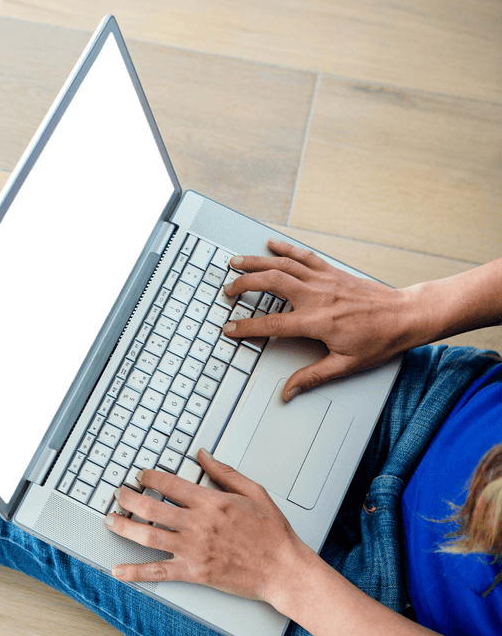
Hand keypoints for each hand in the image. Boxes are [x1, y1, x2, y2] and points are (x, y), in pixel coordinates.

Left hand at [104, 449, 314, 604]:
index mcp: (211, 502)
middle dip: (128, 498)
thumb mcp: (253, 492)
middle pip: (151, 507)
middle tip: (117, 494)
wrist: (284, 569)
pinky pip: (159, 571)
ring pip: (148, 536)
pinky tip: (118, 570)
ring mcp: (193, 549)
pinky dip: (135, 572)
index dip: (149, 476)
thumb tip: (202, 454)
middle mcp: (197, 524)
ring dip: (124, 527)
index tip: (140, 474)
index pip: (169, 484)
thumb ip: (224, 472)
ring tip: (109, 520)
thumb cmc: (272, 532)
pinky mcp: (194, 573)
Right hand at [222, 238, 414, 400]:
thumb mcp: (346, 365)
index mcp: (317, 321)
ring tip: (236, 262)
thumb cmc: (380, 340)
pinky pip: (304, 256)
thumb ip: (312, 377)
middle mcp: (317, 296)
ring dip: (256, 261)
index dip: (246, 327)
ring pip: (283, 264)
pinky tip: (271, 244)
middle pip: (271, 283)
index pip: (271, 324)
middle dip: (244, 284)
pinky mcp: (332, 272)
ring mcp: (324, 280)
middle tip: (227, 290)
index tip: (229, 328)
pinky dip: (285, 248)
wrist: (406, 316)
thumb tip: (288, 391)